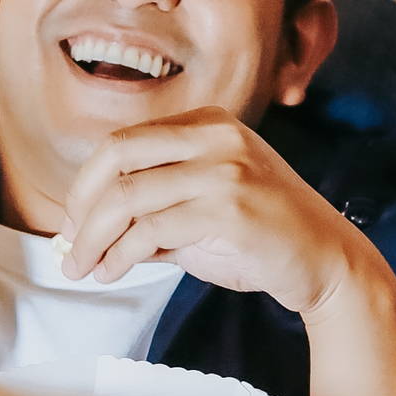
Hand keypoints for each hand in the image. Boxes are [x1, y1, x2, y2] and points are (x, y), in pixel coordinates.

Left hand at [59, 106, 382, 315]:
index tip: (72, 220)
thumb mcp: (201, 210)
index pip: (123, 141)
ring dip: (93, 238)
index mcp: (208, 123)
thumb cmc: (262, 238)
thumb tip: (85, 228)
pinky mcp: (231, 209)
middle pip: (117, 156)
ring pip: (128, 196)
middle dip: (81, 205)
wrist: (327, 261)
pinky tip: (112, 271)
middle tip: (68, 244)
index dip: (86, 182)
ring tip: (82, 267)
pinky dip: (121, 255)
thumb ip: (152, 208)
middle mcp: (216, 136)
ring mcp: (225, 169)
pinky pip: (152, 230)